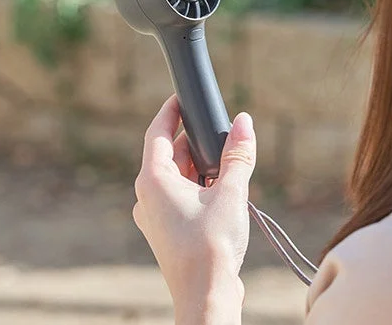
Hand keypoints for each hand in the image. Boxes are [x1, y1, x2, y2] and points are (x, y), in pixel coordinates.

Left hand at [132, 95, 256, 324]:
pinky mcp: (166, 231)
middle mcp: (147, 196)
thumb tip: (244, 122)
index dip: (171, 111)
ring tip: (227, 163)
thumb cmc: (211, 245)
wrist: (205, 295)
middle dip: (195, 142)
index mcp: (153, 180)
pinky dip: (198, 187)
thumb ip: (238, 155)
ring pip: (176, 177)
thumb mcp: (230, 192)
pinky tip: (222, 191)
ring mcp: (154, 215)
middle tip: (219, 130)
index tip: (182, 97)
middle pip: (170, 154)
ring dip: (200, 167)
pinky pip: (179, 197)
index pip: (157, 132)